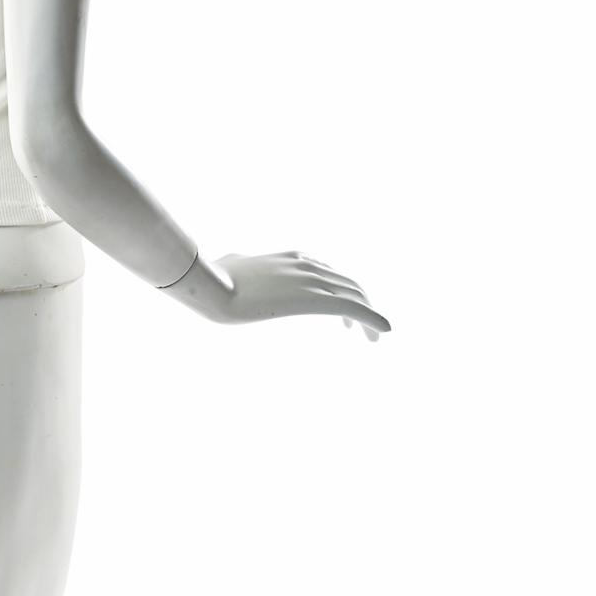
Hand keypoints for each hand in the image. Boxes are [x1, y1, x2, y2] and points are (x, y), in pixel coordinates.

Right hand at [163, 250, 390, 337]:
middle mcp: (307, 264)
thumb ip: (239, 262)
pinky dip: (373, 319)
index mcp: (292, 258)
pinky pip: (353, 307)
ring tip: (374, 337)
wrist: (212, 286)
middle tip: (364, 330)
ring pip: (355, 295)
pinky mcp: (313, 297)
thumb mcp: (231, 264)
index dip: (343, 291)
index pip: (330, 272)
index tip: (346, 313)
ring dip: (369, 315)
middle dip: (361, 304)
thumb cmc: (215, 277)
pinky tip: (383, 331)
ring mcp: (311, 279)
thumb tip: (232, 261)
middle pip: (349, 283)